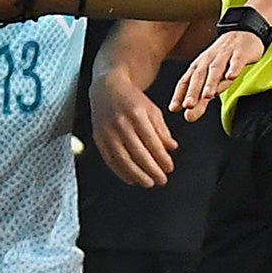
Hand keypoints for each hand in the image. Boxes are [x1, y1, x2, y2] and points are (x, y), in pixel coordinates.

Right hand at [92, 70, 176, 186]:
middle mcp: (120, 124)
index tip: (169, 168)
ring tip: (149, 183)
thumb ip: (162, 130)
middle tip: (162, 180)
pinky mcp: (99, 139)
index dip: (162, 158)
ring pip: (123, 159)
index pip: (151, 141)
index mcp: (136, 114)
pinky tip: (132, 179)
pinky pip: (110, 160)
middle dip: (152, 169)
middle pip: (138, 153)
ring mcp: (107, 133)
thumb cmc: (132, 100)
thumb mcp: (152, 110)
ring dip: (137, 175)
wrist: (107, 89)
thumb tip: (172, 148)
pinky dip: (121, 172)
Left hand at [172, 30, 263, 120]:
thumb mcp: (211, 79)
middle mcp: (209, 61)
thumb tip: (188, 117)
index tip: (174, 108)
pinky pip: (236, 60)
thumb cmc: (224, 59)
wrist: (244, 33)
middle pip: (199, 76)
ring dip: (211, 82)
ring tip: (208, 95)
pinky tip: (232, 76)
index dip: (179, 94)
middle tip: (189, 105)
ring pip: (216, 69)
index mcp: (199, 67)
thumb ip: (200, 99)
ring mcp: (225, 55)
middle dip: (193, 91)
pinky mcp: (240, 53)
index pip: (186, 81)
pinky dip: (233, 68)